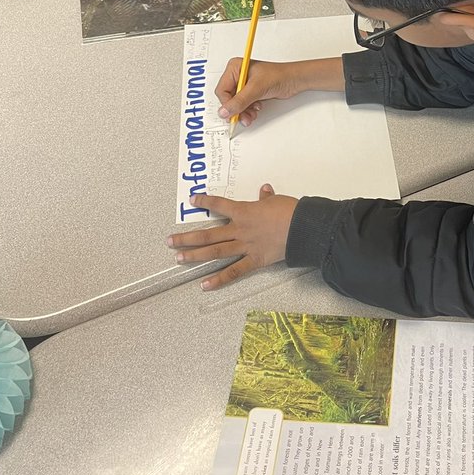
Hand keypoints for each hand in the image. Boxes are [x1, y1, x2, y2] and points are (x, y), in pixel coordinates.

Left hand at [167, 186, 297, 288]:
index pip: (219, 205)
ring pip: (215, 252)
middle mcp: (239, 230)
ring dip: (195, 256)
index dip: (205, 201)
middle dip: (187, 238)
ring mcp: (245, 247)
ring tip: (179, 258)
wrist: (303, 228)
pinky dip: (219, 279)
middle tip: (170, 241)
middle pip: (208, 234)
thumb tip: (264, 190)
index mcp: (243, 212)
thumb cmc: (290, 212)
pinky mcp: (254, 261)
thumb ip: (266, 197)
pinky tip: (205, 284)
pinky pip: (234, 272)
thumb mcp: (276, 201)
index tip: (194, 200)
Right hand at [214, 59, 310, 128]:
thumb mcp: (256, 88)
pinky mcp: (250, 92)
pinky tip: (256, 110)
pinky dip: (248, 110)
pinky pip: (243, 105)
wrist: (294, 80)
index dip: (227, 103)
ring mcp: (244, 84)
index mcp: (235, 67)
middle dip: (236, 109)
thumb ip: (240, 101)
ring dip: (243, 111)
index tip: (232, 114)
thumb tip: (224, 111)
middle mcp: (237, 75)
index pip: (222, 90)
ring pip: (235, 103)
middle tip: (243, 117)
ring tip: (251, 115)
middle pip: (228, 98)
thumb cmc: (279, 76)